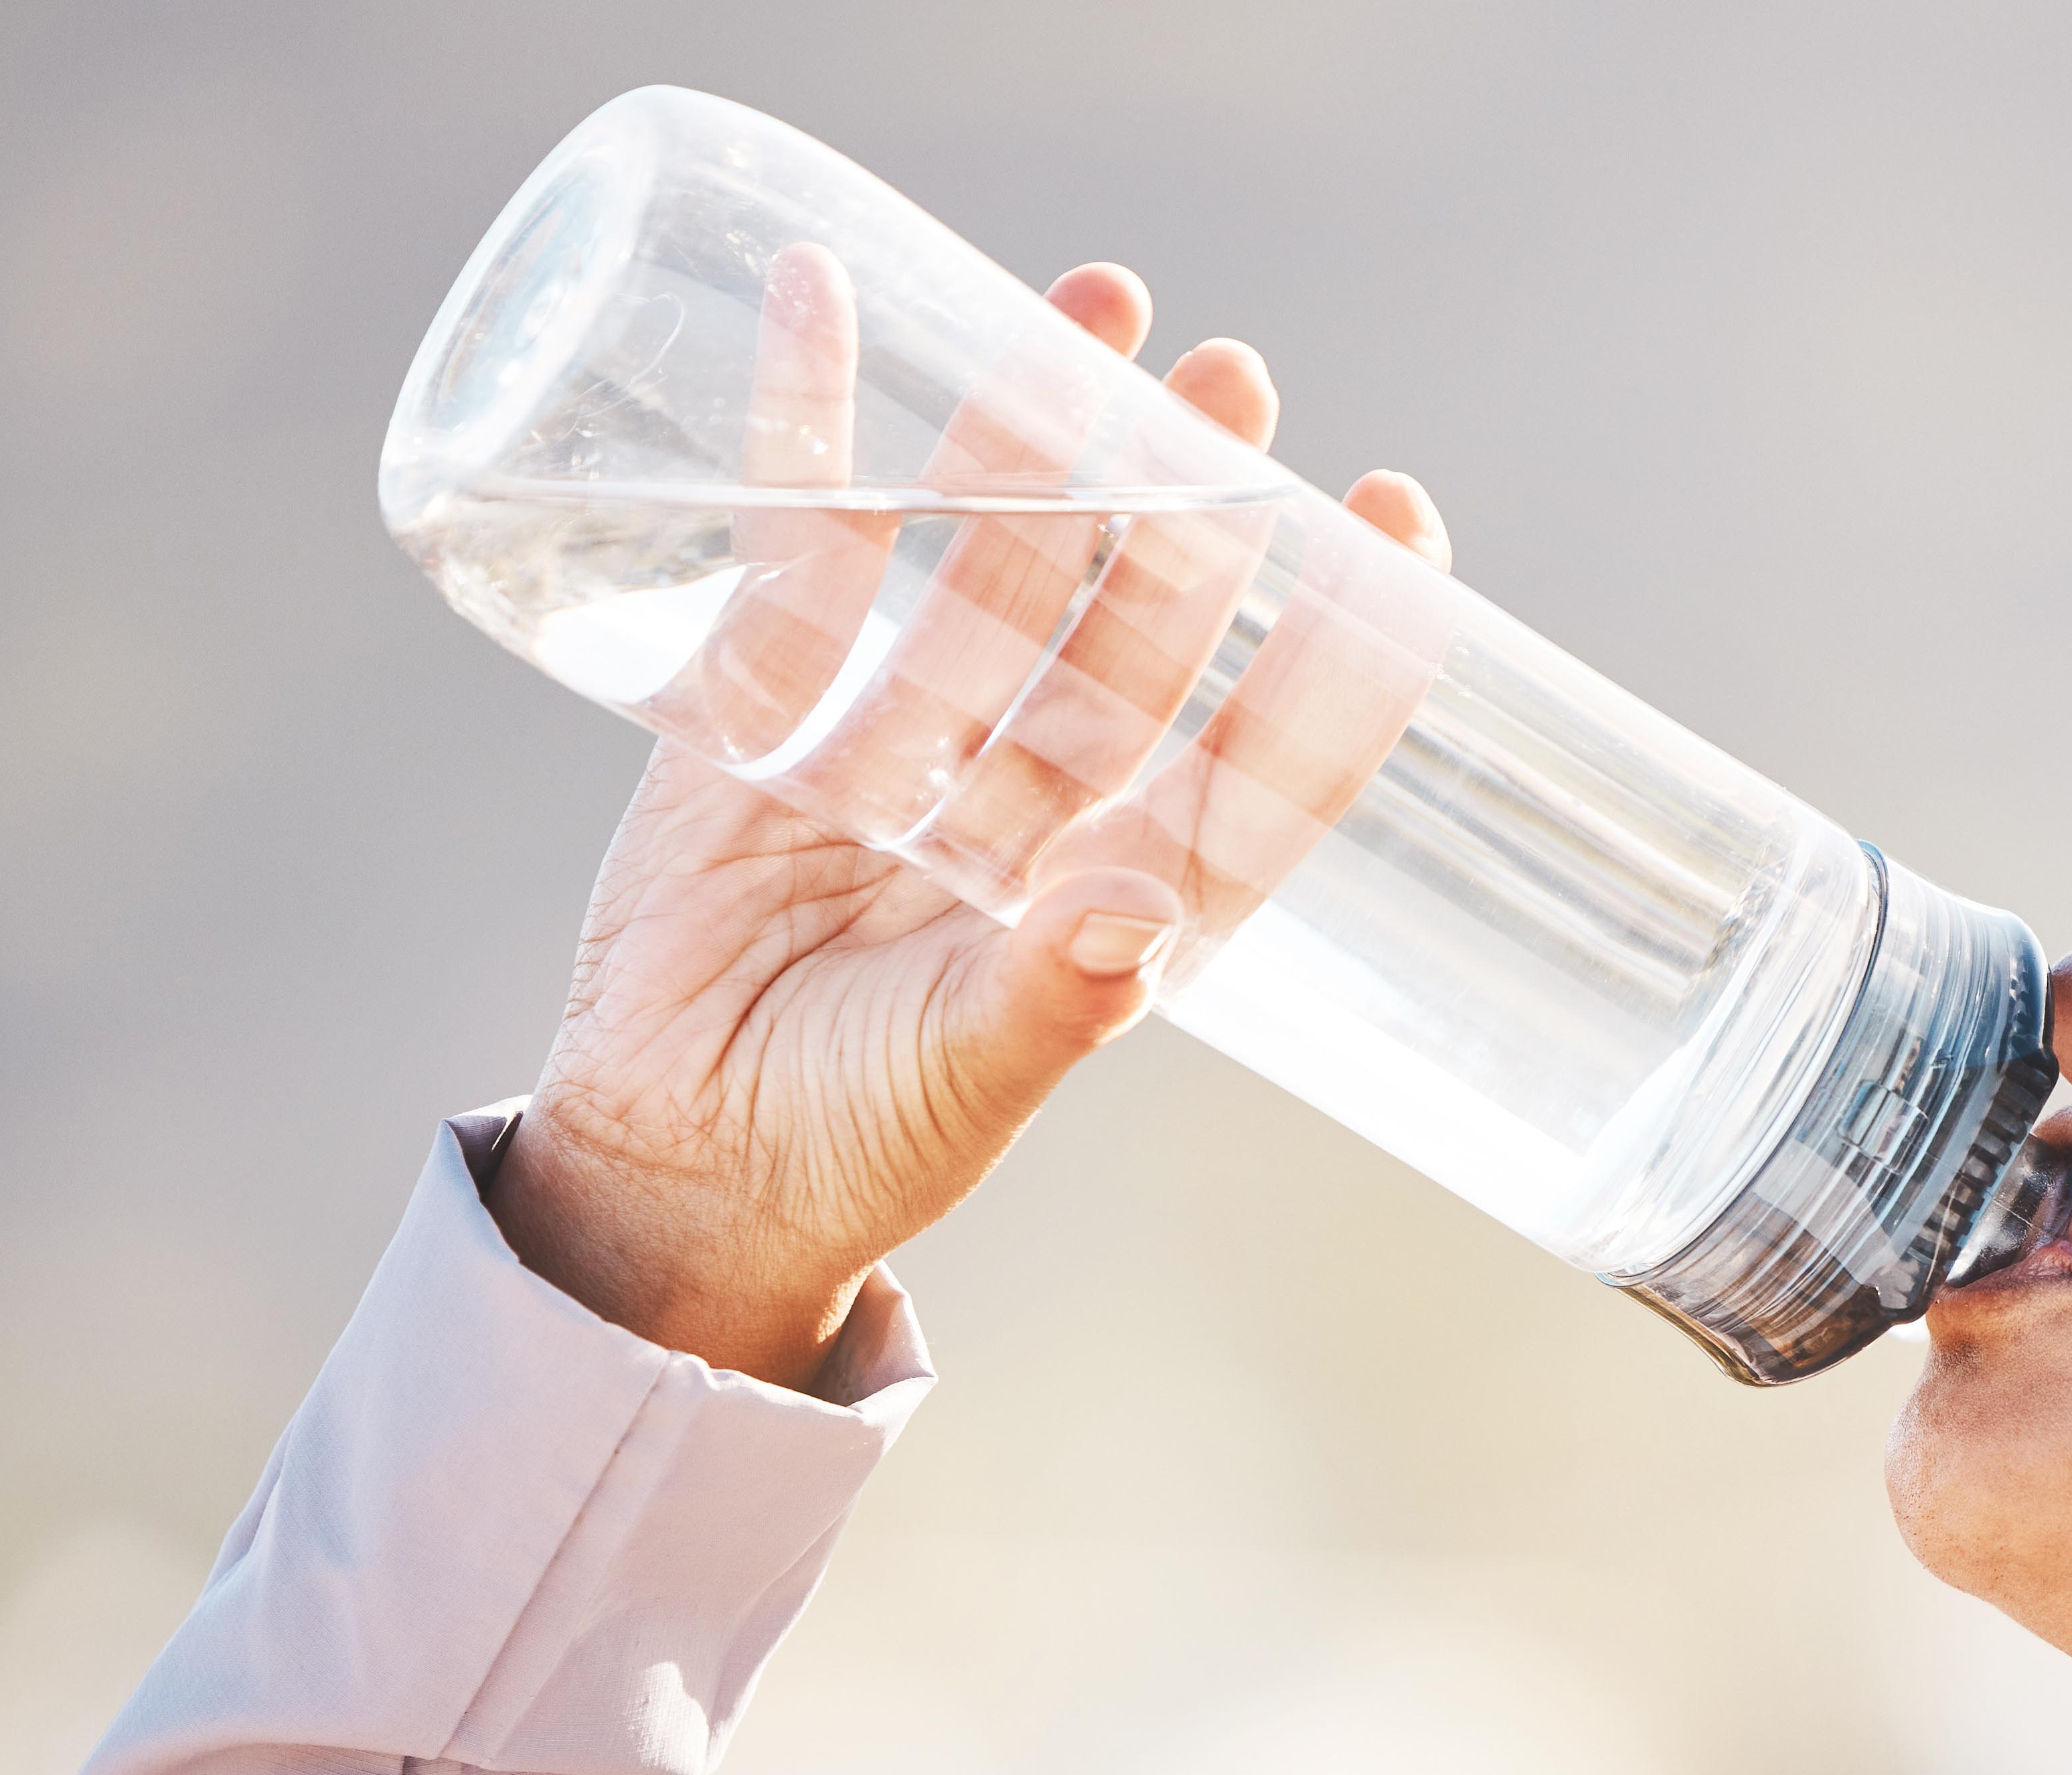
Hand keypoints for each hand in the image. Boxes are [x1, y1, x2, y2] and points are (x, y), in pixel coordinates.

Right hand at [488, 258, 1453, 1388]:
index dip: (1339, 645)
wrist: (669, 1172)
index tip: (1401, 521)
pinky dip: (807, 438)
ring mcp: (903, 747)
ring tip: (1096, 305)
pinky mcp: (760, 714)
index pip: (1266, 751)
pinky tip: (828, 305)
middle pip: (1135, 630)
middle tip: (1235, 379)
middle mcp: (1037, 808)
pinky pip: (797, 555)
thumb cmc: (851, 1150)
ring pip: (990, 570)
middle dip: (1185, 507)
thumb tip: (1132, 924)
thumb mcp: (960, 1085)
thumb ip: (1049, 1003)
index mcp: (1122, 897)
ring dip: (1034, 444)